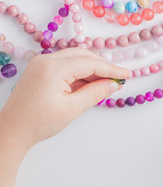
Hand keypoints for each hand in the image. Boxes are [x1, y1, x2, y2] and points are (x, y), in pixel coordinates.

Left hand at [0, 48, 129, 149]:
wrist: (13, 130)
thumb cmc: (39, 122)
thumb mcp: (71, 109)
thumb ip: (95, 93)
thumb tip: (113, 84)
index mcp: (53, 68)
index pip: (90, 63)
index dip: (111, 69)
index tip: (126, 75)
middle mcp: (46, 60)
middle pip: (83, 56)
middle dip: (102, 67)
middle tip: (118, 80)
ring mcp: (42, 63)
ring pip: (76, 59)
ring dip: (92, 69)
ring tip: (106, 84)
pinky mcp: (42, 69)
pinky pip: (67, 65)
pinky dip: (81, 73)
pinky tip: (91, 84)